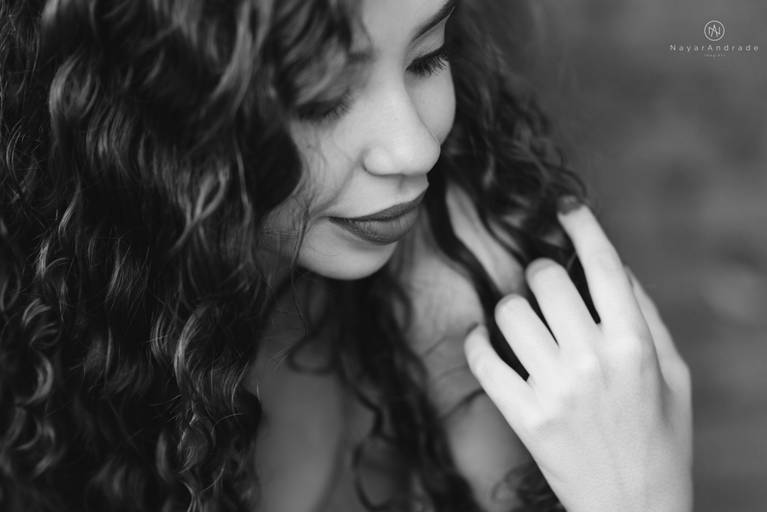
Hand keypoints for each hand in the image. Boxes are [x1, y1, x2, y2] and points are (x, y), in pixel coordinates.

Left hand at [463, 203, 692, 511]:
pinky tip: (484, 340)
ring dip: (511, 309)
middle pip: (545, 278)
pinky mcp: (524, 416)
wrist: (635, 508)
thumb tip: (614, 266)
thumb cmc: (661, 439)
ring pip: (509, 311)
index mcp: (634, 344)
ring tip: (522, 324)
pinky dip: (477, 342)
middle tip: (544, 288)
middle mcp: (592, 360)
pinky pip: (482, 359)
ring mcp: (554, 389)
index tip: (566, 209)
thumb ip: (646, 316)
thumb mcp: (674, 375)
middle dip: (542, 274)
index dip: (583, 226)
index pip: (604, 265)